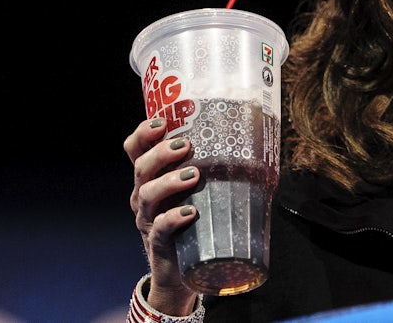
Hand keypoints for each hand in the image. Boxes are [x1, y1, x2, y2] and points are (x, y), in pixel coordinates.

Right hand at [124, 118, 200, 314]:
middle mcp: (144, 195)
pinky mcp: (157, 242)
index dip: (143, 133)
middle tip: (185, 146)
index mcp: (152, 178)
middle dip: (161, 153)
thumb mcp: (197, 192)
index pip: (135, 150)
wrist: (180, 271)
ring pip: (148, 194)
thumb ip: (212, 169)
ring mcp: (148, 219)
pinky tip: (189, 212)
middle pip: (142, 167)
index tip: (161, 122)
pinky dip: (173, 218)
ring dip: (169, 181)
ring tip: (193, 175)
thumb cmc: (193, 222)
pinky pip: (159, 228)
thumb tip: (257, 143)